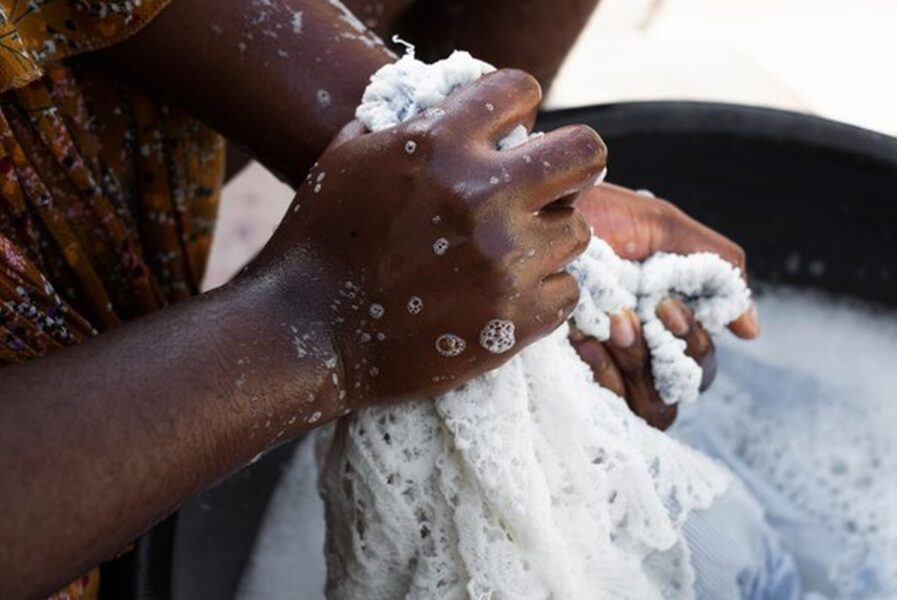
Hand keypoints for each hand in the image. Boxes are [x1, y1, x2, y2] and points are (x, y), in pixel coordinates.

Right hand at [249, 70, 605, 409]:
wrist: (308, 335)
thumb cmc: (319, 241)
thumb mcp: (348, 158)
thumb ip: (408, 125)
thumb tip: (451, 107)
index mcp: (439, 146)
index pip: (520, 91)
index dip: (518, 107)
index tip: (513, 130)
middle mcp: (483, 196)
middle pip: (586, 153)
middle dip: (573, 165)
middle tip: (552, 185)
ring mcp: (505, 261)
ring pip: (578, 230)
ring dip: (549, 236)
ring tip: (512, 251)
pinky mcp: (517, 319)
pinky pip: (568, 290)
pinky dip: (543, 291)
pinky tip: (507, 294)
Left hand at [572, 183, 758, 429]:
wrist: (534, 212)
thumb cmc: (595, 214)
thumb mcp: (660, 227)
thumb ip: (714, 268)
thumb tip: (750, 330)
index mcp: (664, 319)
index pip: (699, 362)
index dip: (695, 344)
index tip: (668, 309)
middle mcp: (640, 349)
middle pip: (684, 389)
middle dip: (669, 353)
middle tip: (638, 316)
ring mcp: (606, 367)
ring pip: (654, 407)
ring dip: (638, 363)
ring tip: (612, 325)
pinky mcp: (572, 378)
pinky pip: (611, 407)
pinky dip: (604, 374)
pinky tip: (583, 339)